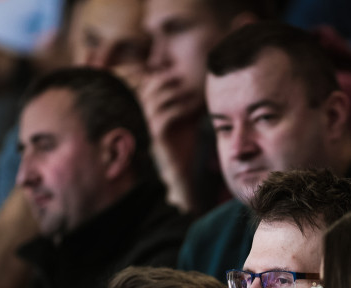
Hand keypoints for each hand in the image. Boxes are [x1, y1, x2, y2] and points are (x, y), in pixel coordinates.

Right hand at [137, 70, 200, 210]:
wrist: (183, 163)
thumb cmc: (185, 136)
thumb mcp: (187, 110)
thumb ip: (189, 93)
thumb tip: (202, 73)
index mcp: (152, 103)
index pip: (148, 81)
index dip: (156, 70)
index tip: (173, 62)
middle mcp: (148, 112)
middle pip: (147, 87)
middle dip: (162, 77)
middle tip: (178, 71)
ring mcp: (151, 123)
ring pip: (153, 100)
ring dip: (170, 92)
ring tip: (185, 87)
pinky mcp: (158, 136)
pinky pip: (164, 118)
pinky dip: (177, 110)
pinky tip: (190, 107)